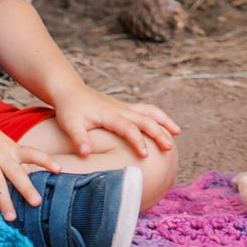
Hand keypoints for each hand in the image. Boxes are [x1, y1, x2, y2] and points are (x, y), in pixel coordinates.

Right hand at [0, 107, 58, 221]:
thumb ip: (17, 161)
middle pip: (16, 173)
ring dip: (5, 201)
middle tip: (37, 203)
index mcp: (13, 149)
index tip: (59, 169)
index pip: (33, 153)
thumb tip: (31, 176)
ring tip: (11, 217)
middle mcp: (2, 154)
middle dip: (27, 189)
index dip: (46, 160)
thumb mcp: (6, 146)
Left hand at [50, 87, 179, 162]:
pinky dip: (158, 116)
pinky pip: (146, 110)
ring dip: (164, 120)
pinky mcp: (124, 107)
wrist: (71, 90)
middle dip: (159, 132)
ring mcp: (124, 107)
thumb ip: (79, 138)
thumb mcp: (70, 124)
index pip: (128, 128)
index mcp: (110, 114)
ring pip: (150, 111)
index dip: (137, 141)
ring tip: (177, 132)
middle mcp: (121, 109)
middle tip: (169, 148)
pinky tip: (164, 125)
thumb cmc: (70, 109)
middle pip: (145, 119)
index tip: (146, 155)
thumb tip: (85, 154)